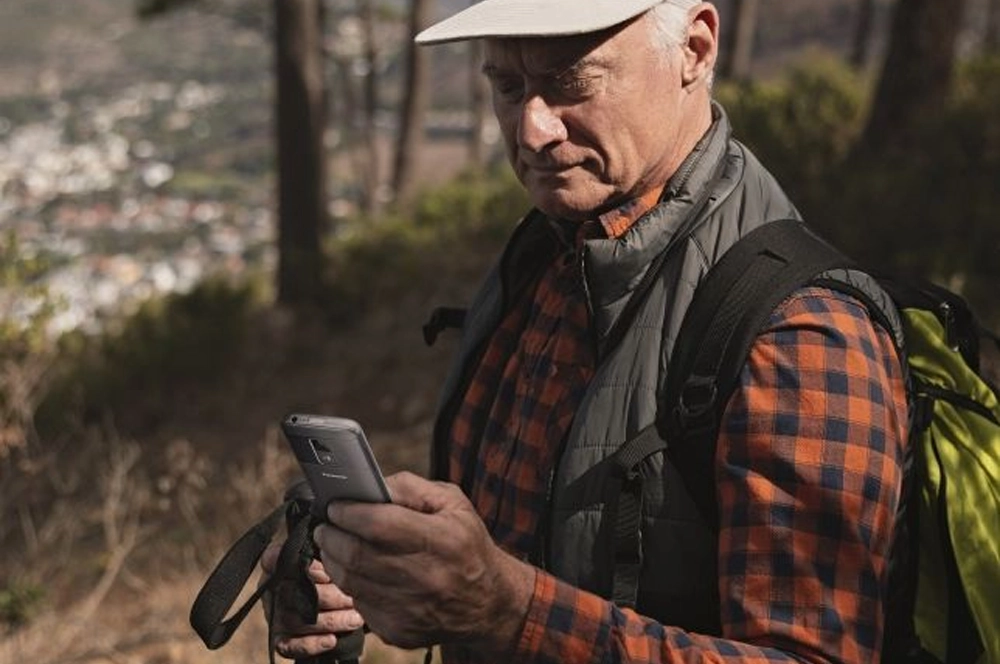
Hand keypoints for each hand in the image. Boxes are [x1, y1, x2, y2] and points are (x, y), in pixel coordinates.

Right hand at [260, 540, 365, 659]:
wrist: (339, 602)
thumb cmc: (334, 572)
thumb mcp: (331, 555)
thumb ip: (329, 549)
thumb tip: (339, 544)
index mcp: (279, 562)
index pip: (275, 559)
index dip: (301, 567)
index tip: (326, 573)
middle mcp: (272, 587)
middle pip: (295, 593)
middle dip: (330, 597)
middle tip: (354, 598)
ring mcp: (274, 614)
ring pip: (297, 620)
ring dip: (331, 621)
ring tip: (356, 618)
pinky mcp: (280, 639)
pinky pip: (289, 647)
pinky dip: (311, 644)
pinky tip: (333, 640)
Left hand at [314, 471, 534, 650]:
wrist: (488, 603)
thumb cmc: (467, 544)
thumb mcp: (452, 503)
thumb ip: (411, 487)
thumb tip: (370, 486)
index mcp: (443, 540)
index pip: (379, 524)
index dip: (349, 513)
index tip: (335, 505)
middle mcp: (427, 578)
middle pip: (357, 555)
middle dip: (332, 535)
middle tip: (326, 524)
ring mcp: (411, 610)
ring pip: (351, 582)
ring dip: (334, 559)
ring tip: (334, 543)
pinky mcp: (399, 631)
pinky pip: (360, 604)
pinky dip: (352, 585)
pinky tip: (358, 571)